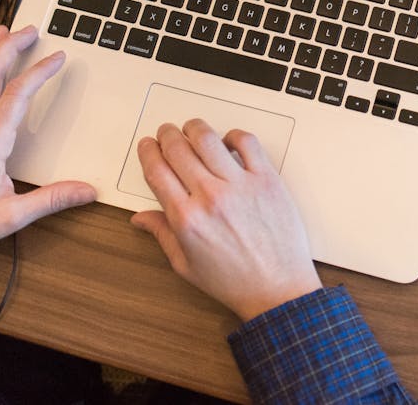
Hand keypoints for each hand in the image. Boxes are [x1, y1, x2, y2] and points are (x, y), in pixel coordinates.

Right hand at [130, 120, 322, 321]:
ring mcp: (240, 185)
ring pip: (208, 138)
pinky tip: (228, 142)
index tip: (147, 146)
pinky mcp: (267, 179)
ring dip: (195, 128)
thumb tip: (140, 217)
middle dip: (167, 135)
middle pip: (178, 148)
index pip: (156, 170)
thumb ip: (162, 235)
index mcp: (186, 218)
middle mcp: (210, 196)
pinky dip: (233, 135)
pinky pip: (247, 143)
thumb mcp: (186, 266)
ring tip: (192, 129)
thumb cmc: (234, 281)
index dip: (148, 152)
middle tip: (166, 133)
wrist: (278, 289)